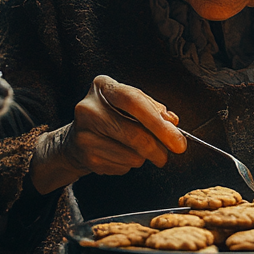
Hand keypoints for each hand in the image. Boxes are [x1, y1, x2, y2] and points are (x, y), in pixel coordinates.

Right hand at [30, 76, 186, 193]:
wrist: (75, 139)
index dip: (159, 122)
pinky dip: (128, 164)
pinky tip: (118, 155)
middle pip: (135, 134)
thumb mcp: (128, 103)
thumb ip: (152, 108)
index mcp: (102, 87)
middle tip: (167, 154)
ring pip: (132, 155)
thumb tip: (172, 122)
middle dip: (158, 148)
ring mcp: (85, 134)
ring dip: (143, 157)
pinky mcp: (86, 157)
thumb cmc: (109, 117)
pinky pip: (123, 167)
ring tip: (134, 149)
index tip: (178, 139)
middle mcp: (89, 108)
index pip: (134, 102)